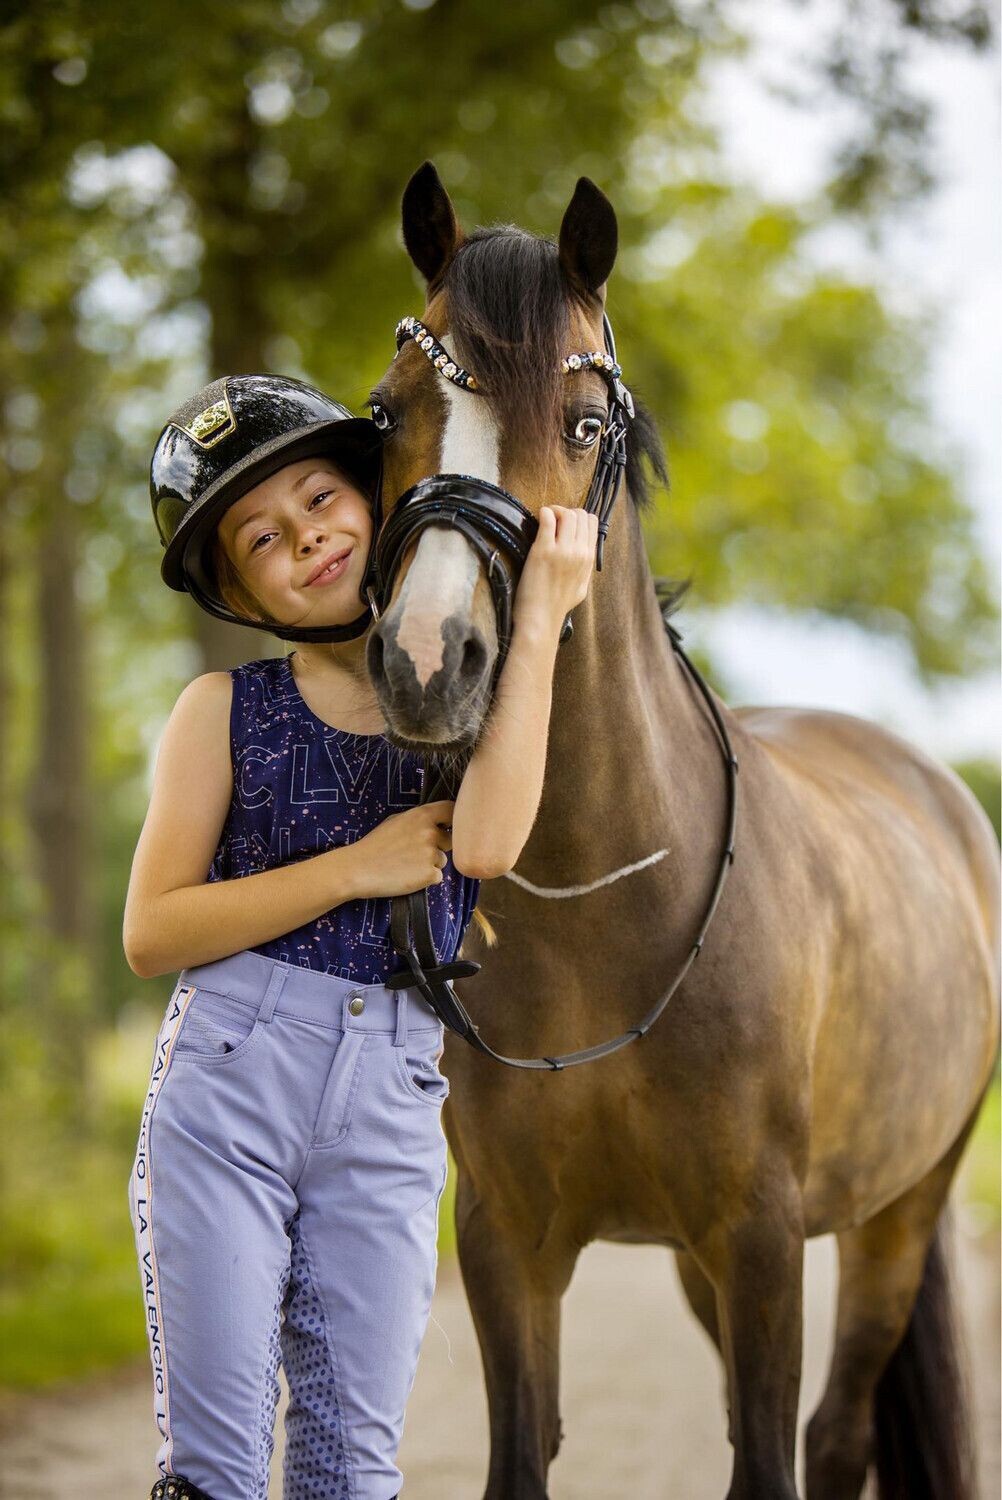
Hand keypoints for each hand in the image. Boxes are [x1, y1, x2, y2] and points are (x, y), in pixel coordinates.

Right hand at [344, 800, 454, 897]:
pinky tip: (408, 876)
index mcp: (421, 816)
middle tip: (416, 853)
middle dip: (438, 847)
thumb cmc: (374, 845)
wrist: (358, 869)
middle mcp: (430, 833)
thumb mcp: (395, 821)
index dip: (452, 819)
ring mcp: (431, 854)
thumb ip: (418, 820)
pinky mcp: (430, 874)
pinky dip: (426, 879)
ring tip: (407, 865)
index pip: (451, 810)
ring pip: (442, 860)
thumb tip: (436, 821)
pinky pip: (437, 876)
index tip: (448, 826)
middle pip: (450, 840)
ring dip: (430, 864)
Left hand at [513, 504, 598, 637]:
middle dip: (566, 512)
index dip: (578, 518)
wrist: (541, 619)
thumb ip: (584, 568)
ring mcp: (562, 551)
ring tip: (545, 519)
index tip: (566, 525)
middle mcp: (579, 553)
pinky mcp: (543, 551)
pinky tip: (538, 519)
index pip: (592, 523)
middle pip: (580, 514)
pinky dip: (544, 513)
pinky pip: (548, 519)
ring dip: (555, 510)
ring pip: (567, 513)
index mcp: (588, 559)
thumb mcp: (581, 587)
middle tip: (553, 520)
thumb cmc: (557, 606)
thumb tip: (584, 555)